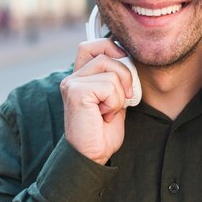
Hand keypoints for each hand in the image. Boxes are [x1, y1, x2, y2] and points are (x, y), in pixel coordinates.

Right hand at [60, 39, 133, 164]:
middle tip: (125, 96)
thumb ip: (117, 78)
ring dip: (120, 94)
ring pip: (111, 71)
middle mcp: (73, 77)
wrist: (93, 156)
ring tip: (109, 111)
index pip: (94, 45)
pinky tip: (104, 116)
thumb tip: (129, 57)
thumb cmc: (104, 131)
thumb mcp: (115, 98)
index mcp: (81, 76)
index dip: (113, 49)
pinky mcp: (76, 92)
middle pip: (106, 52)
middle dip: (124, 73)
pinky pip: (109, 86)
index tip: (125, 71)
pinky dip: (115, 102)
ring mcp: (72, 84)